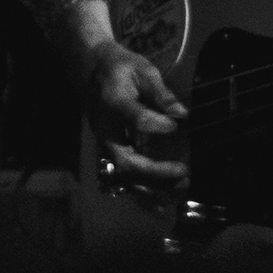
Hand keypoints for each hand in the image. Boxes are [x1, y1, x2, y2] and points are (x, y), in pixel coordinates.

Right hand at [82, 40, 188, 185]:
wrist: (90, 69)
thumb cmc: (120, 67)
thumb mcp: (142, 70)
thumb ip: (161, 93)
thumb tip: (182, 113)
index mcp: (112, 102)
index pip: (132, 117)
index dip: (154, 124)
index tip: (175, 125)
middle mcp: (105, 128)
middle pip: (124, 158)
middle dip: (154, 170)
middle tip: (182, 170)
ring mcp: (106, 142)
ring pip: (124, 174)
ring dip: (152, 187)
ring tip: (179, 188)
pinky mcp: (110, 150)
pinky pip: (124, 176)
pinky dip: (142, 192)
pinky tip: (161, 205)